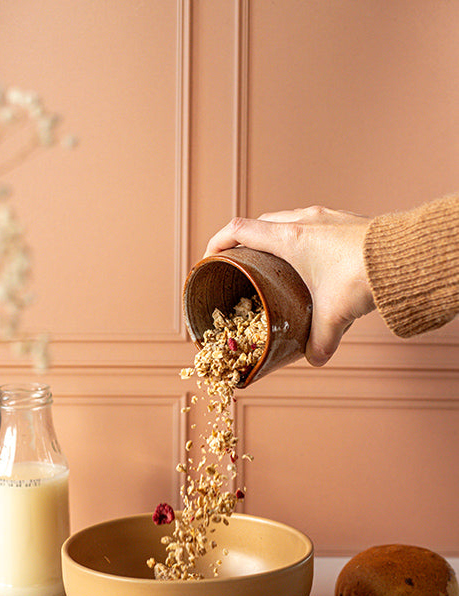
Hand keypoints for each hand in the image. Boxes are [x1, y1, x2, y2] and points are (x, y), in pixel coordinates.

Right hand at [204, 206, 374, 365]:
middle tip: (241, 264)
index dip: (218, 242)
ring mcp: (326, 217)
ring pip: (287, 220)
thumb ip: (320, 340)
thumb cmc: (363, 276)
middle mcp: (305, 221)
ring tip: (274, 263)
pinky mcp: (344, 221)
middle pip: (261, 224)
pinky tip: (310, 261)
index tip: (210, 258)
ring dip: (274, 238)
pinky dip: (300, 239)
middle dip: (245, 242)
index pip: (240, 230)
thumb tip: (315, 359)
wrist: (405, 255)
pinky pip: (311, 223)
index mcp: (290, 238)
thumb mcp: (335, 316)